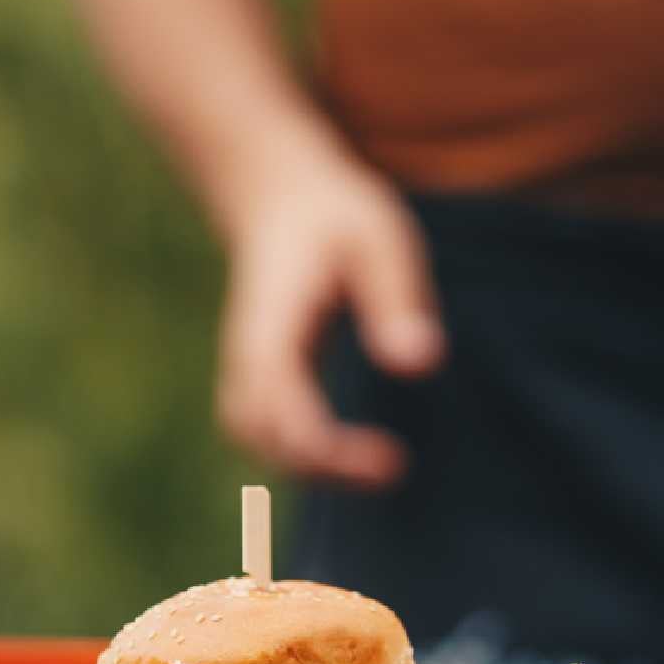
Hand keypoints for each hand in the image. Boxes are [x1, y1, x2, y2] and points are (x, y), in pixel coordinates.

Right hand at [216, 150, 445, 488]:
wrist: (280, 193)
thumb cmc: (336, 214)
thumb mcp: (378, 239)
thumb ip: (395, 297)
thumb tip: (418, 365)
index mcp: (271, 320)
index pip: (280, 405)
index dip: (326, 448)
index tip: (390, 459)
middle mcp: (246, 348)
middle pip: (256, 433)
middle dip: (317, 467)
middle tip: (390, 469)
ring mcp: (245, 361)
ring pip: (252, 436)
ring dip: (307, 466)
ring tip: (377, 469)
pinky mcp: (258, 370)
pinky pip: (262, 428)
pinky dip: (300, 451)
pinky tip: (354, 452)